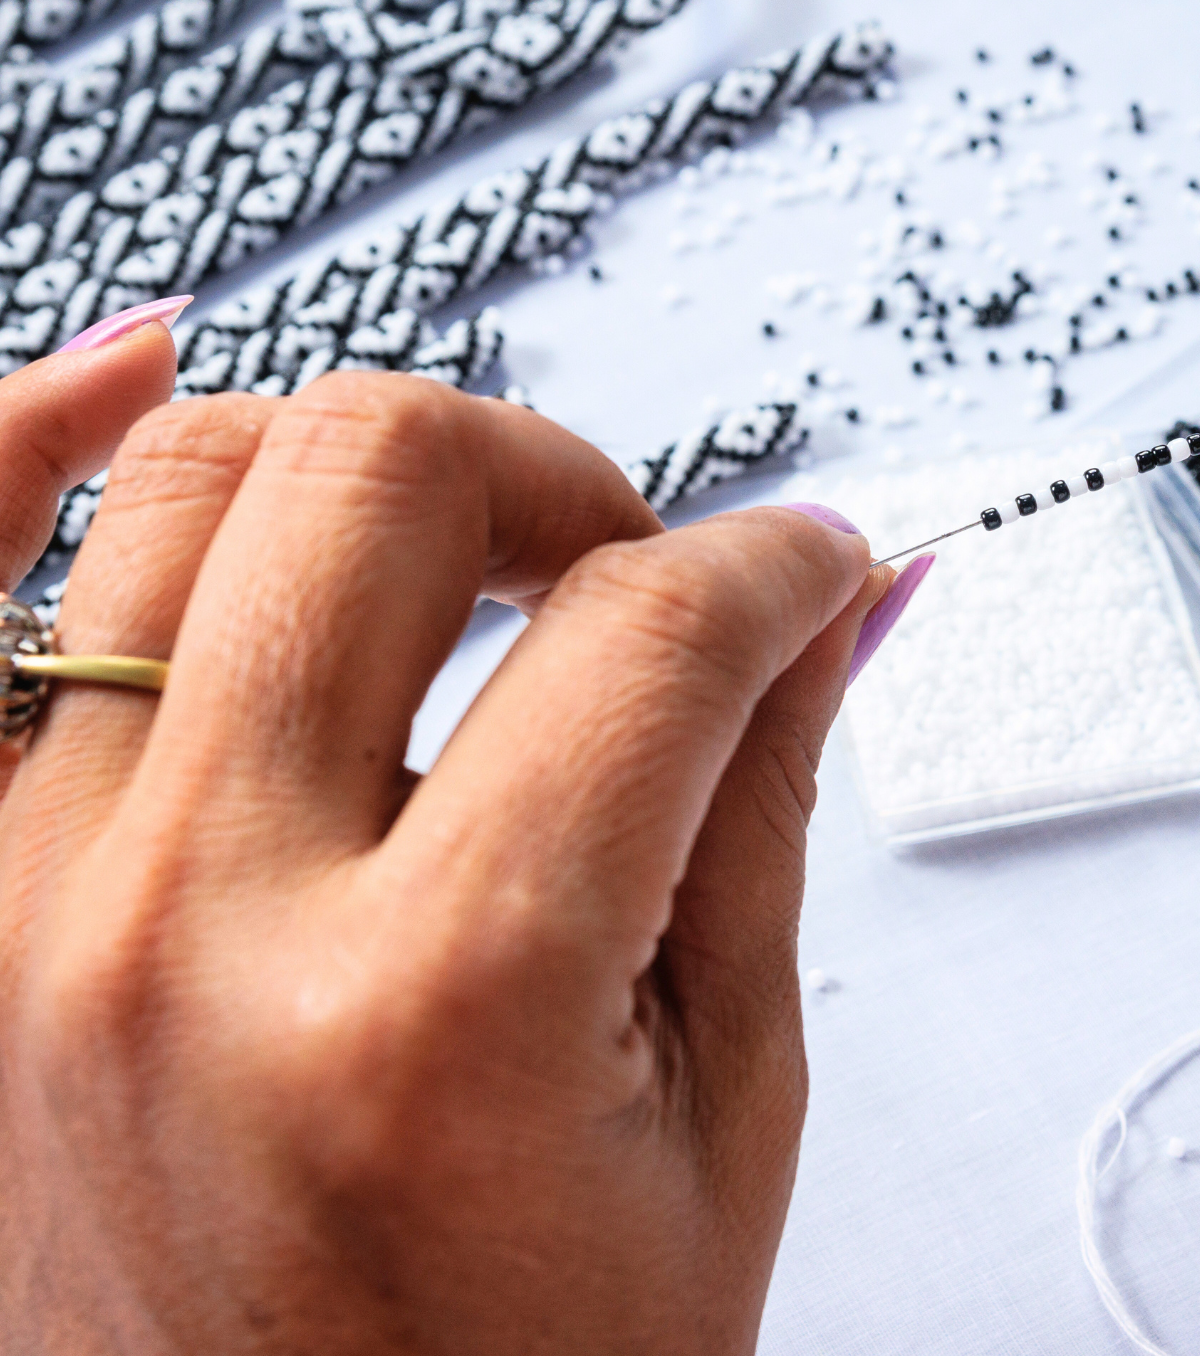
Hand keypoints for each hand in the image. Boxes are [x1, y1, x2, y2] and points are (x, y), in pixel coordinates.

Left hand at [0, 370, 901, 1352]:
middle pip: (394, 473)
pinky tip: (128, 369)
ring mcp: (35, 906)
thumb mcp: (716, 1112)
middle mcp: (196, 926)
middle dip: (568, 477)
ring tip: (458, 545)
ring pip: (190, 474)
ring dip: (371, 459)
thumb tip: (836, 608)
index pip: (649, 636)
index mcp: (440, 1006)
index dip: (775, 569)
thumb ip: (763, 807)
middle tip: (634, 569)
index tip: (810, 577)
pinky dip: (12, 442)